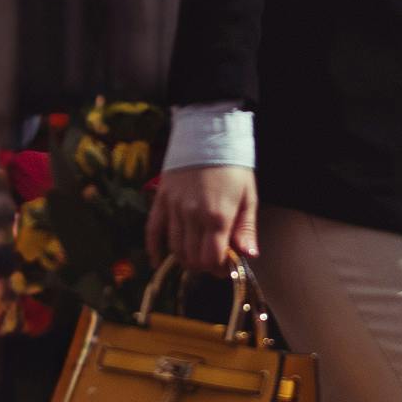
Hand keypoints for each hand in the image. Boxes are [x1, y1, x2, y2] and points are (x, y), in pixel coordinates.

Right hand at [150, 158, 258, 274]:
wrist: (208, 133)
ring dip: (185, 258)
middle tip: (213, 260)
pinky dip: (154, 248)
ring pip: (175, 248)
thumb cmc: (233, 165)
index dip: (218, 268)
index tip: (226, 265)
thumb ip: (246, 228)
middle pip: (192, 257)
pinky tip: (157, 260)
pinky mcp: (161, 200)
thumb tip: (249, 255)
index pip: (211, 259)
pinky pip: (152, 230)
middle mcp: (192, 216)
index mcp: (217, 216)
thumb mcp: (248, 195)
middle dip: (204, 265)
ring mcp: (174, 208)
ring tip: (196, 256)